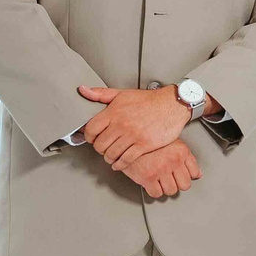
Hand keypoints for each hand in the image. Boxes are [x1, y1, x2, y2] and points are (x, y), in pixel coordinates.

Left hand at [76, 84, 190, 167]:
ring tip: (111, 156)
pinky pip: (126, 160)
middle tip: (103, 148)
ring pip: (112, 154)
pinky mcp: (144, 145)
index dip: (89, 137)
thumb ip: (100, 93)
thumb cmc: (148, 100)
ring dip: (109, 158)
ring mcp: (133, 136)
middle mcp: (122, 124)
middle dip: (99, 149)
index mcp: (114, 112)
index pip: (91, 129)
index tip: (92, 139)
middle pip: (100, 145)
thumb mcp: (122, 93)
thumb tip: (83, 90)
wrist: (172, 105)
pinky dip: (120, 165)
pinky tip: (119, 163)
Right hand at [115, 140, 199, 199]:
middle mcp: (173, 160)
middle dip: (178, 184)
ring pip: (171, 190)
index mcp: (181, 151)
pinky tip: (151, 183)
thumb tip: (198, 174)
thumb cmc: (148, 138)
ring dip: (165, 188)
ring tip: (160, 180)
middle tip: (171, 180)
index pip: (194, 173)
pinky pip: (156, 193)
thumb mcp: (171, 142)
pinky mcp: (147, 177)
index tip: (183, 176)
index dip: (187, 176)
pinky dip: (154, 191)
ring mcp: (161, 169)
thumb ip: (185, 157)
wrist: (127, 137)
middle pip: (185, 185)